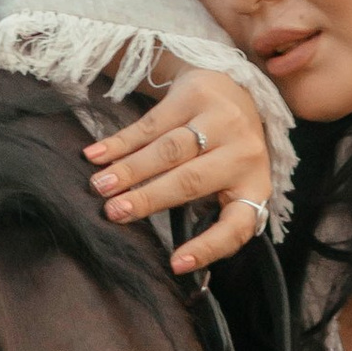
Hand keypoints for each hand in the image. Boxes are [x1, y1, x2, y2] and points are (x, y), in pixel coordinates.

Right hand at [84, 61, 274, 273]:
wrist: (234, 86)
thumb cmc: (225, 150)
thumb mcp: (229, 182)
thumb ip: (207, 210)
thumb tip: (172, 257)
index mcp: (255, 186)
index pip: (235, 225)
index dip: (207, 247)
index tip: (175, 264)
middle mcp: (245, 152)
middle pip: (190, 181)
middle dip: (147, 198)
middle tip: (113, 213)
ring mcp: (223, 119)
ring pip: (167, 150)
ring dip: (129, 170)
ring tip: (99, 186)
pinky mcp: (197, 94)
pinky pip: (152, 123)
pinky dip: (120, 141)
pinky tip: (96, 155)